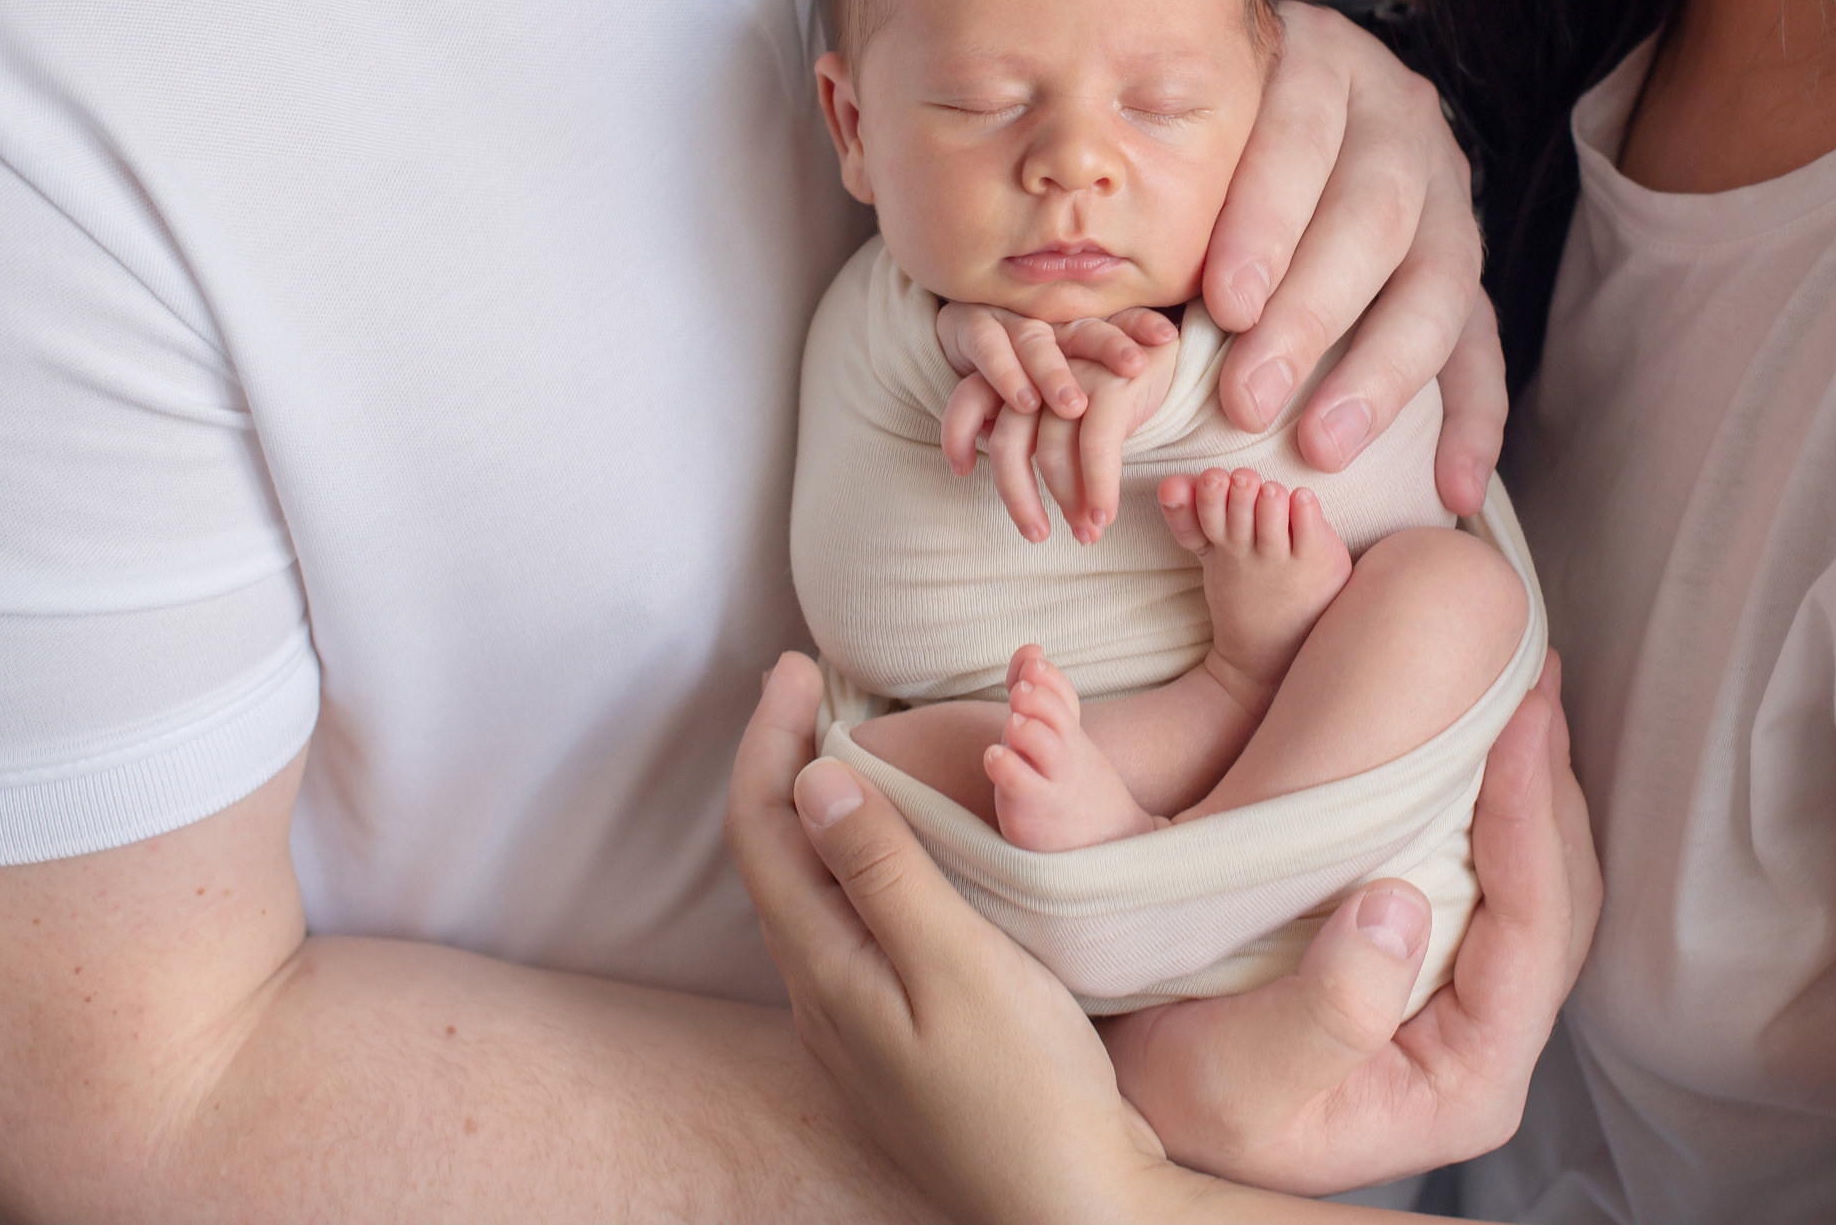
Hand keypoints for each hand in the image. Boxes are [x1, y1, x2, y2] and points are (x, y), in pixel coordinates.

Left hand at [727, 652, 1204, 1224]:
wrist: (1072, 1211)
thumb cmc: (1028, 1092)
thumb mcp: (958, 967)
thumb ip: (884, 872)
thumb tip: (813, 780)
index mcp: (826, 972)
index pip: (764, 831)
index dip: (770, 739)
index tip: (796, 665)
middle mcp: (822, 1000)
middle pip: (774, 857)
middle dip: (783, 761)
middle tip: (811, 684)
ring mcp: (858, 1027)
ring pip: (810, 893)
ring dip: (817, 808)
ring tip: (846, 743)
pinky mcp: (898, 1042)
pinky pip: (850, 925)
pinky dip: (856, 857)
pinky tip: (896, 849)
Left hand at [937, 304, 1181, 543]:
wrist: (1167, 346)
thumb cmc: (1110, 384)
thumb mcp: (1065, 401)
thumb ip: (1036, 430)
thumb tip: (1018, 483)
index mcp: (1019, 371)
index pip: (969, 397)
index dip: (956, 434)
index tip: (960, 472)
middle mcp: (1039, 373)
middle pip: (1007, 442)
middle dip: (1018, 496)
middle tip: (1037, 534)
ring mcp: (1074, 380)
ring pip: (1051, 454)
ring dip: (1068, 502)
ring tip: (1086, 532)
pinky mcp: (1110, 388)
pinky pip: (1095, 449)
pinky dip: (1098, 488)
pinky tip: (1103, 515)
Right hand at [1102, 651, 1599, 1194]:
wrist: (1144, 1097)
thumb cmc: (1185, 1101)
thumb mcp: (1236, 1078)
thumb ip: (1326, 1013)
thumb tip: (1397, 910)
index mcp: (1466, 1083)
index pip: (1530, 939)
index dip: (1530, 824)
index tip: (1520, 726)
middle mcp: (1485, 1046)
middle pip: (1555, 900)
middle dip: (1548, 785)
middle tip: (1534, 679)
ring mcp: (1465, 1004)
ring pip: (1532, 881)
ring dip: (1529, 782)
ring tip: (1522, 688)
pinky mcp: (1431, 964)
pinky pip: (1488, 872)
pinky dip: (1488, 799)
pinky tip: (1476, 738)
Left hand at [1207, 1, 1501, 514]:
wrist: (1309, 85)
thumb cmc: (1217, 123)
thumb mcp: (1198, 117)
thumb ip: (1178, 180)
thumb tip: (1112, 287)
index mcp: (1322, 65)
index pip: (1300, 138)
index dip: (1267, 225)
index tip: (1224, 306)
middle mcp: (1400, 119)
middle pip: (1372, 216)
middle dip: (1310, 315)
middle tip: (1249, 397)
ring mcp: (1447, 190)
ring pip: (1437, 280)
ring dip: (1379, 372)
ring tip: (1323, 445)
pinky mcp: (1467, 259)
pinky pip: (1481, 340)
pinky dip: (1473, 420)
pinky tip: (1455, 489)